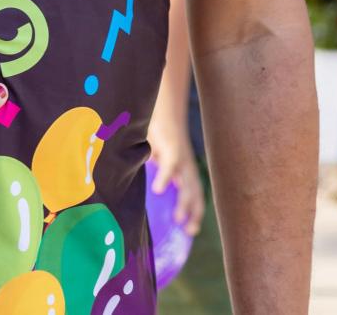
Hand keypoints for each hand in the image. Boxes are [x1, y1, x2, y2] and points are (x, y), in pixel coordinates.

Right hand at [147, 120, 204, 235]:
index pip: (195, 195)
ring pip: (187, 184)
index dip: (195, 213)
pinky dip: (165, 179)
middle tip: (189, 231)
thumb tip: (141, 190)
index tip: (190, 232)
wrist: (163, 104)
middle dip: (194, 213)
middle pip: (195, 193)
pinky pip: (170, 166)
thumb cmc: (156, 130)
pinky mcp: (172, 147)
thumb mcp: (157, 153)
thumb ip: (154, 170)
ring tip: (177, 218)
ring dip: (183, 202)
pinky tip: (157, 190)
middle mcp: (187, 166)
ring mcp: (181, 158)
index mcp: (184, 169)